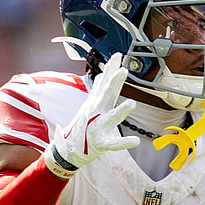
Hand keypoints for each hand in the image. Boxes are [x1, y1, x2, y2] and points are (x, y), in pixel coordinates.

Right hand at [43, 53, 139, 178]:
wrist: (69, 150)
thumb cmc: (83, 126)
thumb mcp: (90, 106)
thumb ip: (98, 91)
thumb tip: (102, 76)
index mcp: (97, 104)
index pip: (105, 83)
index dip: (110, 69)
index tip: (118, 55)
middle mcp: (97, 113)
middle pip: (107, 95)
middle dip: (114, 83)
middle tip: (123, 70)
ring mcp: (98, 127)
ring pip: (111, 118)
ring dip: (121, 111)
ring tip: (132, 103)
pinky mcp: (101, 143)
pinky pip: (113, 143)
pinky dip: (124, 143)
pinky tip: (135, 141)